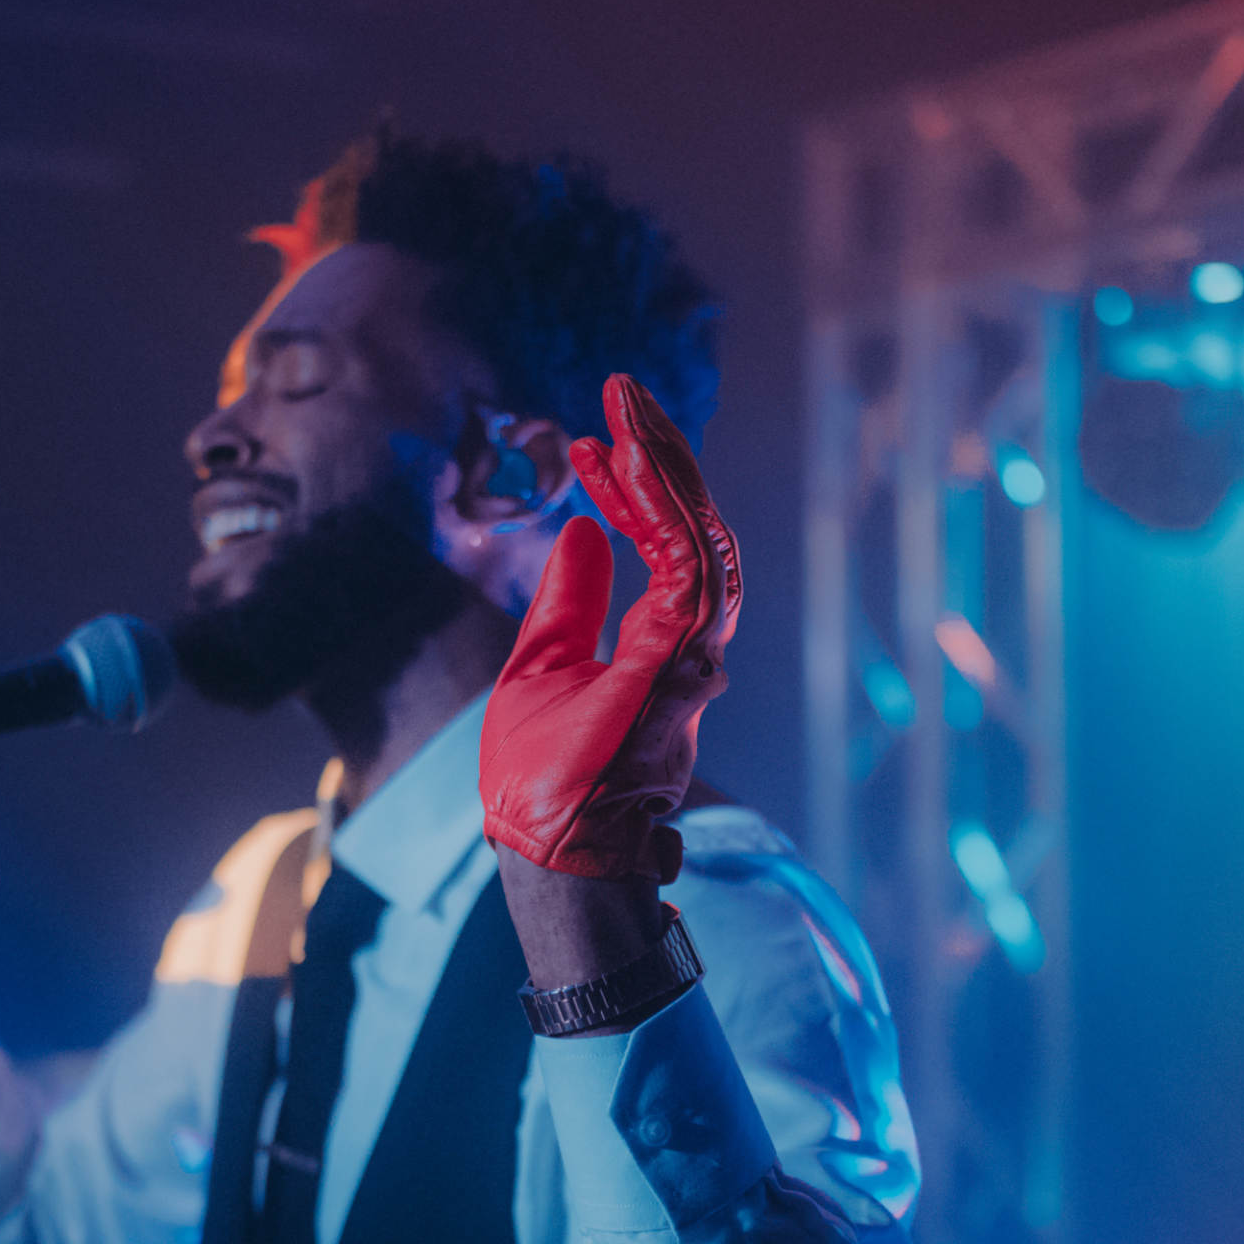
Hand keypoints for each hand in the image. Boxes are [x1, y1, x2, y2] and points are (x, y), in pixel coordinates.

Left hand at [481, 375, 739, 883]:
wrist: (546, 851)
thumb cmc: (540, 783)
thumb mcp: (540, 666)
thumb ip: (568, 601)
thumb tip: (582, 531)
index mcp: (660, 650)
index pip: (667, 549)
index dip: (635, 490)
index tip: (588, 442)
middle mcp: (689, 650)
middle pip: (697, 531)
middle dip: (664, 457)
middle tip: (624, 391)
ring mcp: (692, 659)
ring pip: (703, 539)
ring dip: (665, 466)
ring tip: (626, 409)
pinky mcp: (681, 665)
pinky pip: (690, 568)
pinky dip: (663, 509)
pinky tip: (626, 463)